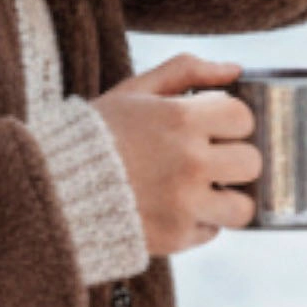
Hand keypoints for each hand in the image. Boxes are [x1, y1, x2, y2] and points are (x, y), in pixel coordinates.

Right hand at [92, 53, 260, 254]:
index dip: (230, 121)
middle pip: (251, 162)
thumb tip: (234, 69)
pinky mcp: (177, 237)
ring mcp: (186, 203)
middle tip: (208, 158)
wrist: (55, 185)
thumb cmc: (98, 131)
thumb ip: (185, 71)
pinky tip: (172, 206)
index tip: (212, 127)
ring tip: (201, 189)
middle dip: (233, 157)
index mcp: (181, 119)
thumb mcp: (134, 90)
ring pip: (243, 207)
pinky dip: (198, 220)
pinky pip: (212, 230)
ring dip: (227, 197)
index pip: (243, 117)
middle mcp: (190, 162)